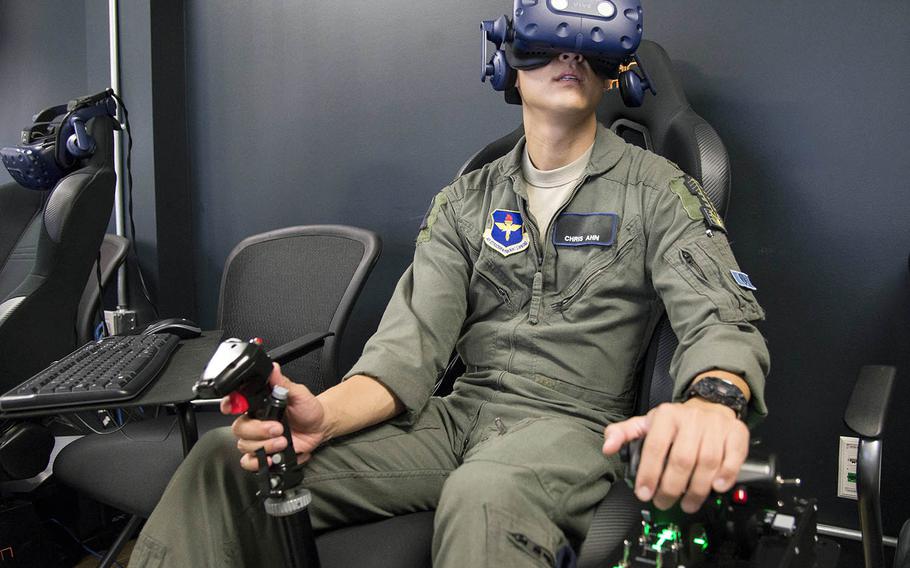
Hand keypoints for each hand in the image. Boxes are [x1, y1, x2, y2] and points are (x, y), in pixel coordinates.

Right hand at [221, 363, 326, 471]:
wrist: (320, 426)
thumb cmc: (308, 409)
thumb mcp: (298, 393)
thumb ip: (283, 383)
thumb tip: (273, 368)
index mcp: (259, 405)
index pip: (234, 403)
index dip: (229, 405)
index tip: (231, 408)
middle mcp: (255, 422)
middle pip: (239, 428)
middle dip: (258, 431)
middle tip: (278, 429)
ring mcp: (259, 439)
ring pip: (245, 446)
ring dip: (264, 446)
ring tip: (283, 442)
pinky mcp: (265, 454)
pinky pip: (250, 462)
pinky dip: (260, 463)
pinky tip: (273, 458)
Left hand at [602, 398, 748, 512]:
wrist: (709, 406)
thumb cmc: (676, 422)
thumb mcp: (646, 423)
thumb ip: (623, 433)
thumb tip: (607, 446)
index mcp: (666, 416)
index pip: (656, 447)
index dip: (649, 474)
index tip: (644, 494)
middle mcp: (691, 420)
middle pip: (683, 460)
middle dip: (671, 487)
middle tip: (664, 502)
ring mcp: (715, 427)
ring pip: (708, 462)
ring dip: (697, 489)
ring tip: (687, 504)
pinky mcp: (736, 435)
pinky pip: (733, 458)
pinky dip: (726, 475)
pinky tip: (717, 488)